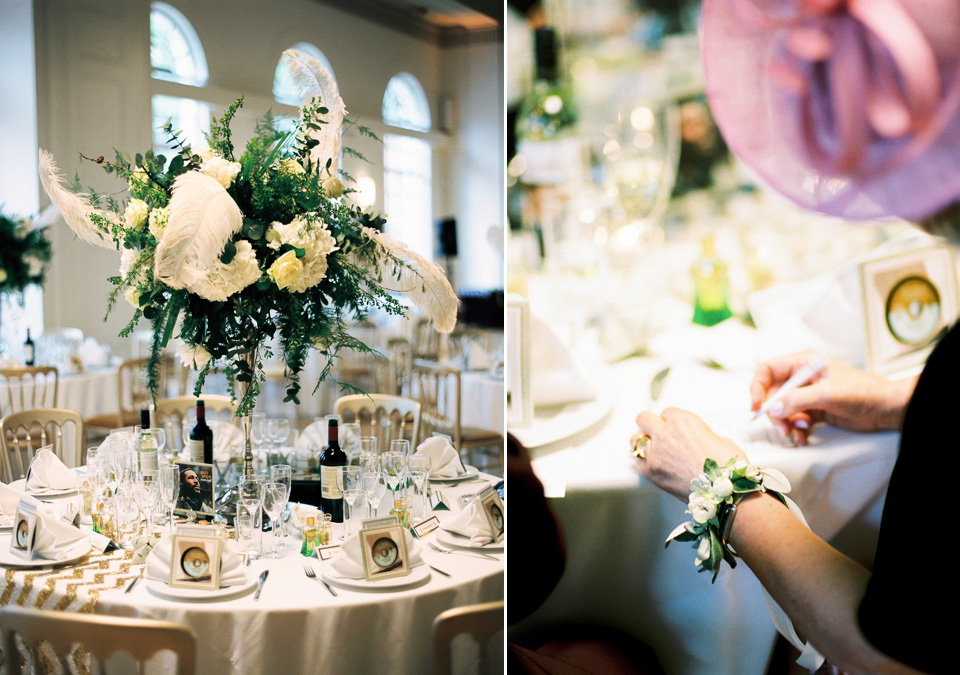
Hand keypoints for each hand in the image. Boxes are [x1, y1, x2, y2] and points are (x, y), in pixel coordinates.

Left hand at [633, 407, 747, 500]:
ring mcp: (655, 452)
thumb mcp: (720, 440)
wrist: (723, 492)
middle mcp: (665, 433)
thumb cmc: (727, 467)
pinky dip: (644, 462)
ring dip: (643, 442)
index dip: (671, 421)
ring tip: (653, 449)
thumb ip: (701, 435)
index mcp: (682, 420)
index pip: (667, 412)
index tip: (674, 428)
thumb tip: (697, 441)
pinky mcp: (651, 471)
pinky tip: (654, 465)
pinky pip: (638, 461)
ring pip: (635, 439)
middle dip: (650, 424)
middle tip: (657, 433)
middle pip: (644, 419)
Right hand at [749, 350, 915, 444]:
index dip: (757, 387)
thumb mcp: (827, 394)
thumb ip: (797, 400)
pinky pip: (794, 420)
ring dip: (786, 423)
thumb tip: (772, 407)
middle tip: (782, 426)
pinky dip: (796, 430)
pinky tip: (803, 436)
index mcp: (803, 363)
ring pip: (782, 410)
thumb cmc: (864, 392)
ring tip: (796, 432)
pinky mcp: (814, 410)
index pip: (768, 370)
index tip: (756, 406)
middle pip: (772, 394)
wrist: (888, 409)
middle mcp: (802, 378)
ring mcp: (808, 395)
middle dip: (775, 412)